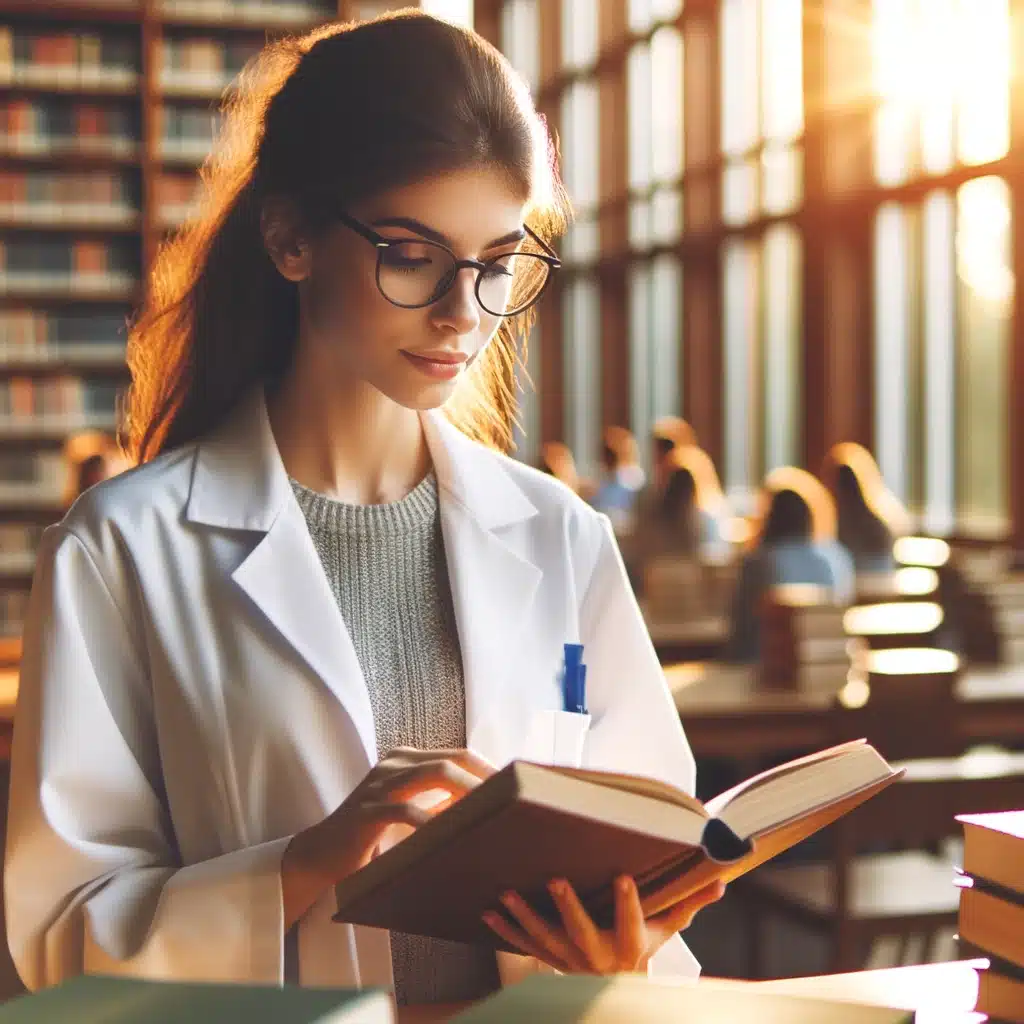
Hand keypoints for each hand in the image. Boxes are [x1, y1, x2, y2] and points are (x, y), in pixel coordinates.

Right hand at [282, 747, 493, 928]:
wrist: (319, 856)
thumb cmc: (372, 837)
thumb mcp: (410, 813)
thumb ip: (440, 803)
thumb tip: (488, 806)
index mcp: (406, 760)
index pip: (457, 755)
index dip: (488, 768)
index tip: (517, 787)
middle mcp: (393, 764)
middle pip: (450, 760)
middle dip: (484, 778)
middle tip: (514, 800)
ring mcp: (378, 785)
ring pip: (432, 775)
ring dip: (466, 793)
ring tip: (493, 810)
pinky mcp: (365, 812)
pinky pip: (404, 810)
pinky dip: (430, 820)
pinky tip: (448, 835)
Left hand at [482, 876, 725, 973]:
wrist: (617, 991)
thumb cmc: (644, 947)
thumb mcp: (668, 929)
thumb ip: (690, 902)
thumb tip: (720, 878)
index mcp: (631, 948)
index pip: (633, 926)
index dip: (628, 904)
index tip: (622, 877)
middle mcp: (598, 958)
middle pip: (582, 934)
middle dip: (568, 908)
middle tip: (556, 880)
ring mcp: (570, 962)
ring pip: (545, 941)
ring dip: (525, 918)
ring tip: (506, 895)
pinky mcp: (550, 961)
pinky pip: (525, 947)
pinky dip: (505, 932)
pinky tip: (488, 912)